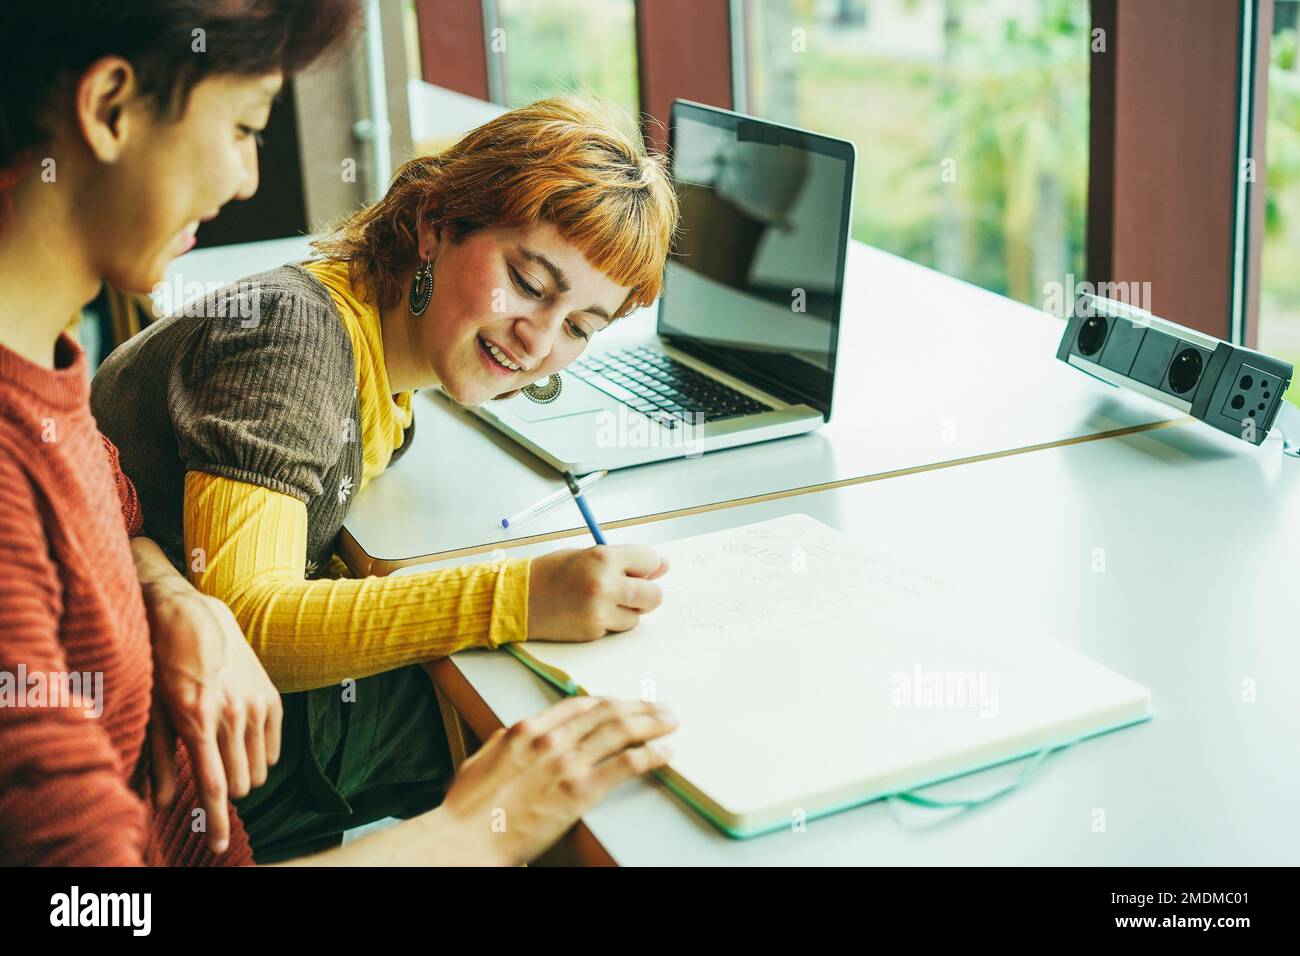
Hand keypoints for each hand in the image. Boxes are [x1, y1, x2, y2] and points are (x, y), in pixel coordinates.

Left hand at [141, 579, 282, 854]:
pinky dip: (258, 755)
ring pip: (258, 770)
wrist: (195, 616)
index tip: (220, 848)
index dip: (217, 822)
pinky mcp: (271, 697)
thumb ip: (160, 759)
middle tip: (209, 779)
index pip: (213, 785)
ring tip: (221, 756)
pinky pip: (273, 748)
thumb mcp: (155, 711)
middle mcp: (231, 714)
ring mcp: (255, 704)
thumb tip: (161, 802)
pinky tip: (239, 741)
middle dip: (225, 792)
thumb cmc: (164, 664)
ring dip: (241, 774)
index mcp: (197, 719)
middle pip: (239, 783)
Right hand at [438, 696, 676, 864]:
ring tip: (670, 722)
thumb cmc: (469, 807)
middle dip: (638, 707)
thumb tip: (520, 733)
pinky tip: (665, 753)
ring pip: (621, 731)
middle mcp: (551, 738)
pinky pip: (626, 765)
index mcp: (527, 728)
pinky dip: (651, 754)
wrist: (466, 838)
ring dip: (652, 723)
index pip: (579, 705)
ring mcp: (567, 762)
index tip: (624, 704)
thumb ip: (506, 741)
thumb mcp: (483, 758)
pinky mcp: (581, 791)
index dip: (608, 702)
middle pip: (607, 712)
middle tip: (659, 708)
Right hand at [527, 544, 668, 641]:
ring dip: (628, 610)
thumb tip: (662, 566)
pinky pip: (617, 628)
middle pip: (654, 595)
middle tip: (630, 590)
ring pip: (638, 616)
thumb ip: (624, 560)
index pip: (650, 559)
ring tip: (603, 600)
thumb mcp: (587, 554)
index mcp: (604, 558)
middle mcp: (605, 585)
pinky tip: (589, 611)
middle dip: (646, 593)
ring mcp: (600, 612)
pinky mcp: (594, 632)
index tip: (639, 568)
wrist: (519, 599)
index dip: (646, 565)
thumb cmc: (551, 572)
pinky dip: (610, 621)